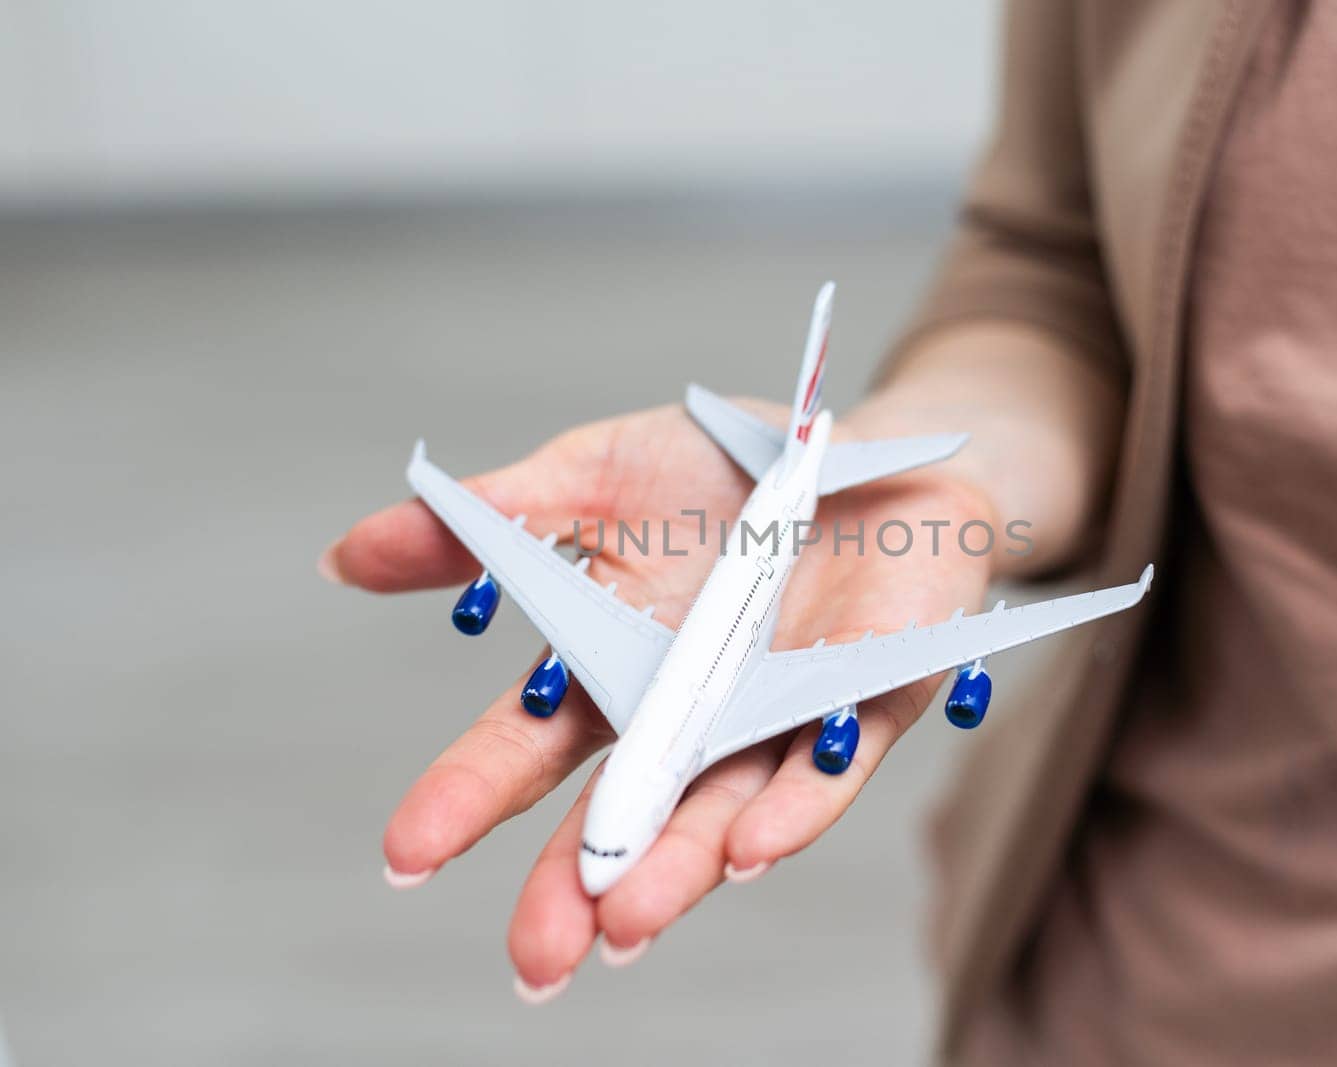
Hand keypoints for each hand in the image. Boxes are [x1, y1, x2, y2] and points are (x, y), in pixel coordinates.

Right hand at [322, 400, 998, 996]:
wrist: (861, 445)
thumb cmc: (724, 468)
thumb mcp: (594, 473)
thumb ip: (490, 522)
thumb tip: (342, 558)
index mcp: (613, 666)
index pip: (529, 746)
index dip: (469, 795)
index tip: (406, 853)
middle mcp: (688, 712)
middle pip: (624, 810)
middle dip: (577, 884)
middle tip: (536, 957)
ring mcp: (779, 714)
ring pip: (722, 809)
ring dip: (677, 867)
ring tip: (626, 920)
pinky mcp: (869, 699)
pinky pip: (832, 765)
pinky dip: (794, 805)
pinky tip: (751, 847)